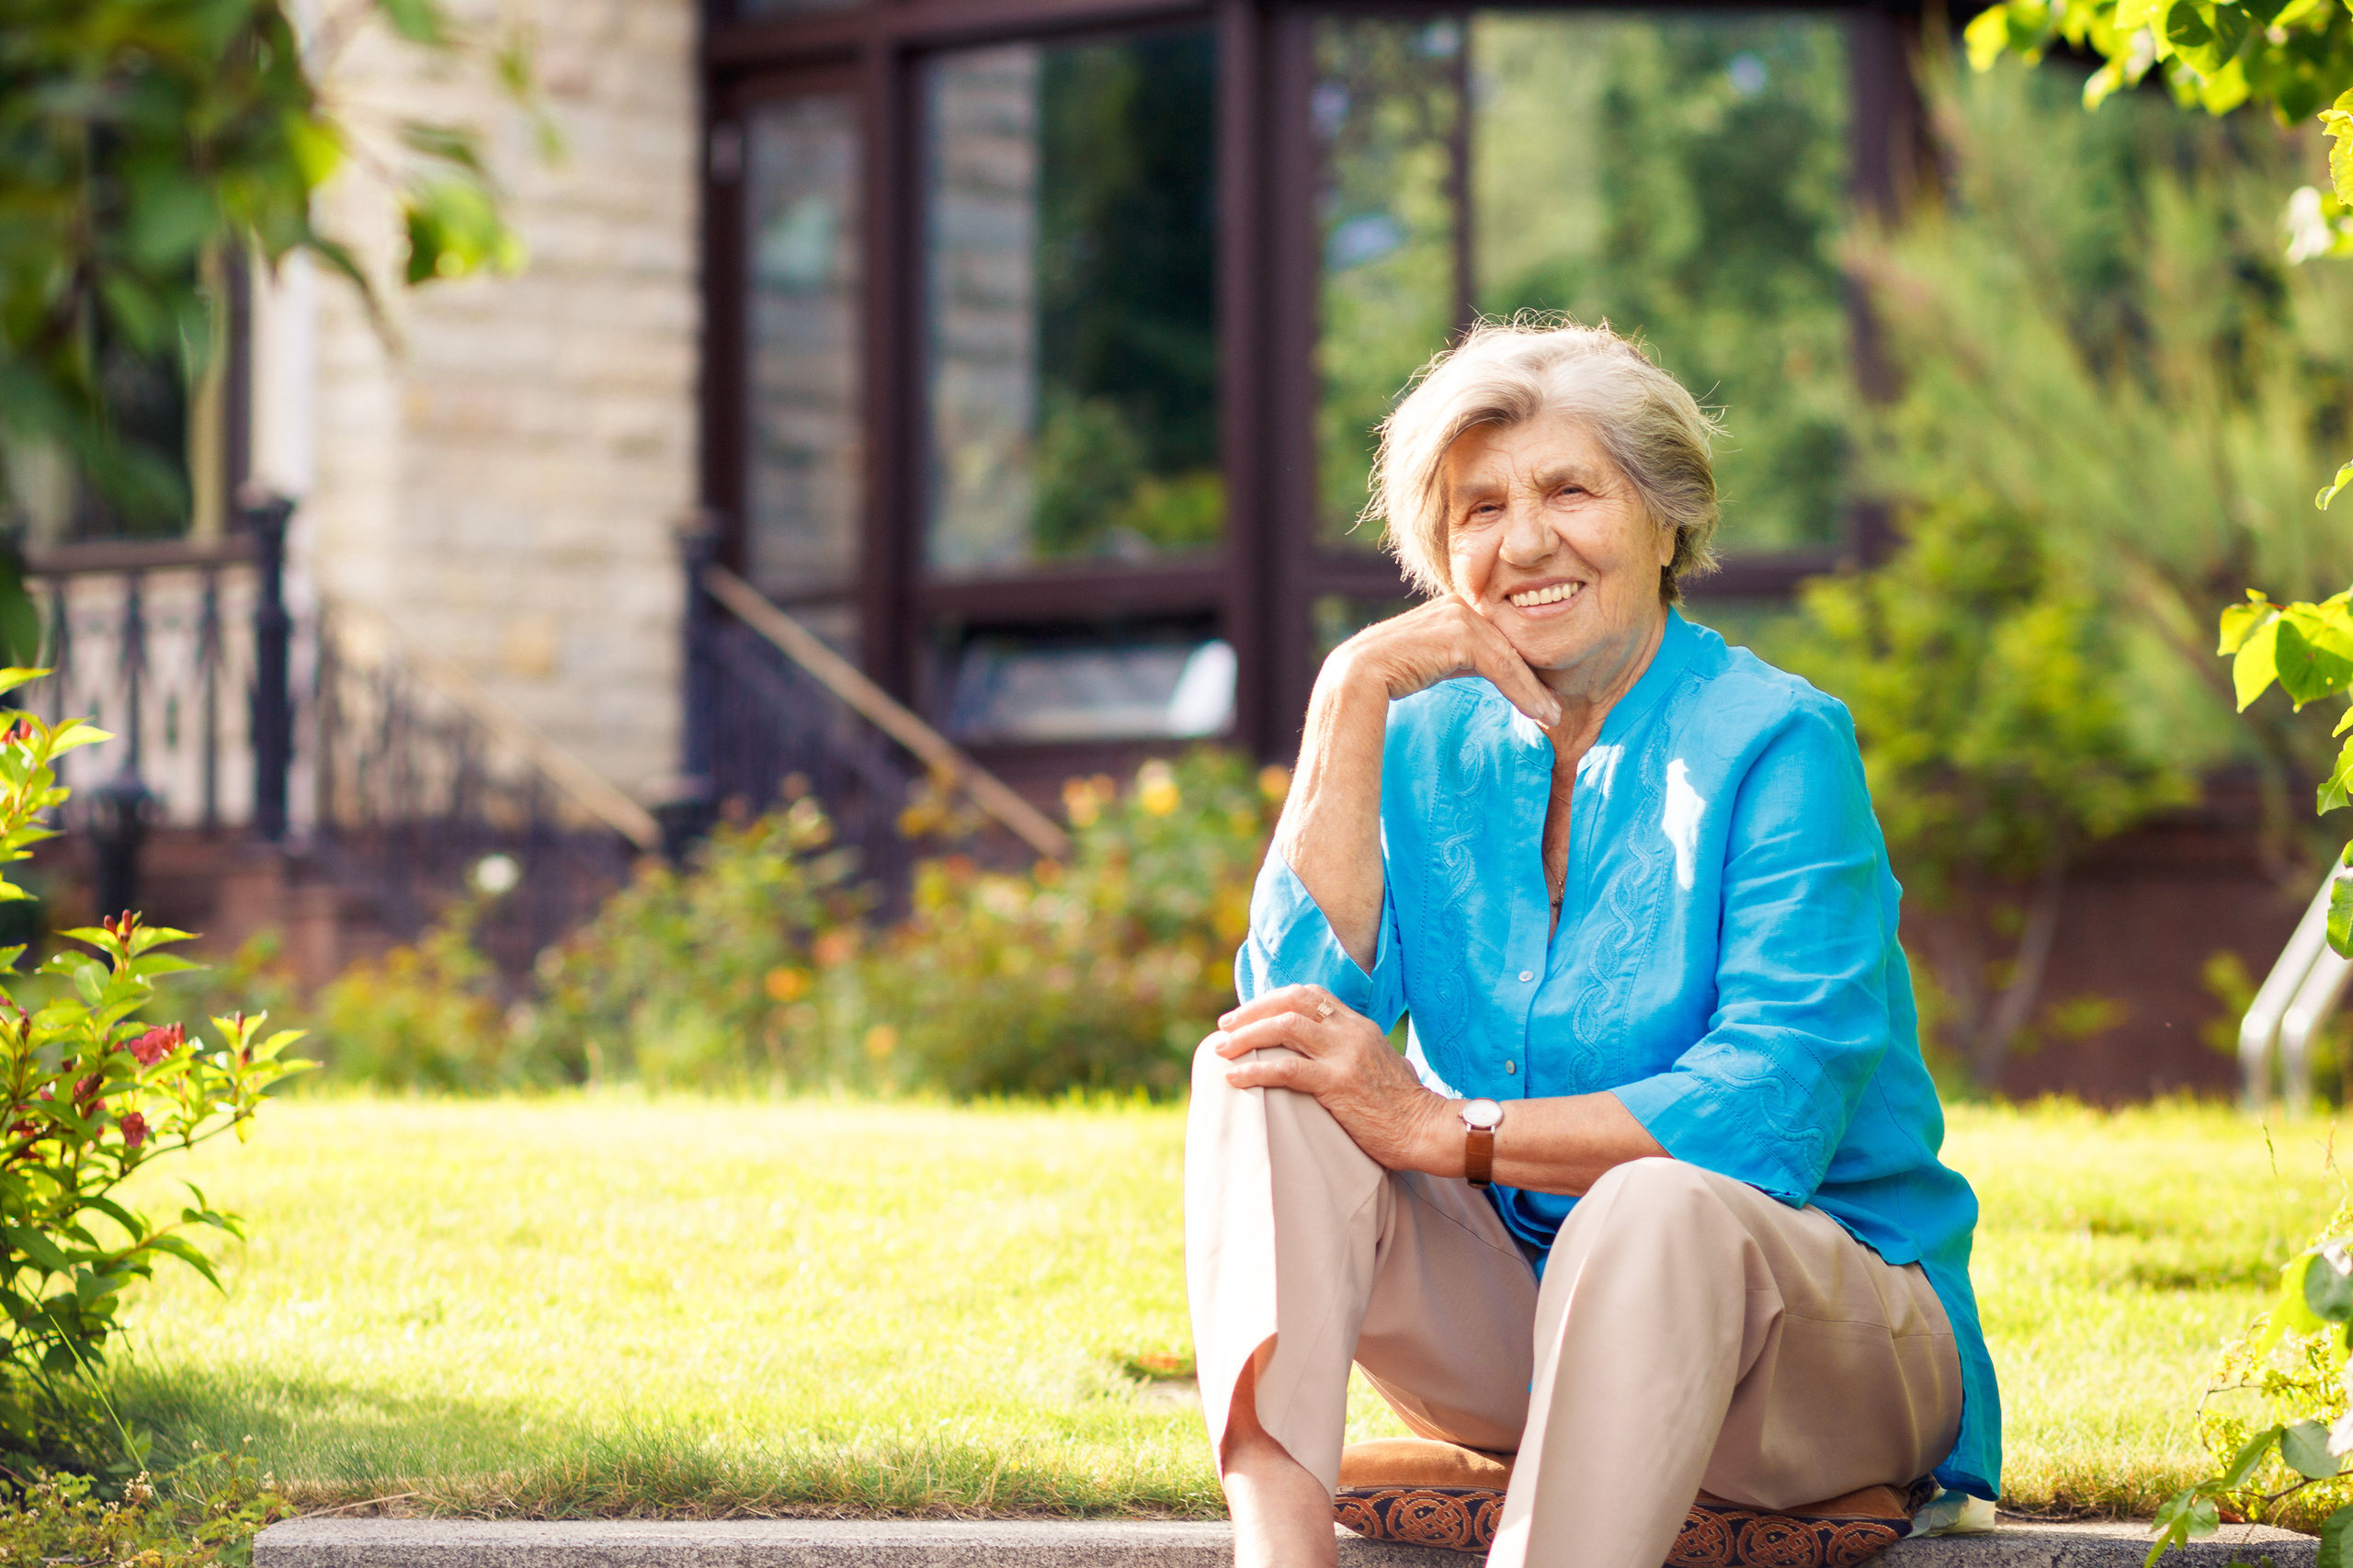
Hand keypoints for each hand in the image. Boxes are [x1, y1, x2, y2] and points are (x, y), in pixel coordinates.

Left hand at [1212, 984, 1454, 1172]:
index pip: (1310, 994)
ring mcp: (1345, 1055)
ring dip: (1246, 1035)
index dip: (1273, 999)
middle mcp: (1350, 1032)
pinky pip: (1287, 1070)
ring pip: (1284, 1026)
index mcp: (1359, 1026)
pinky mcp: (1338, 1083)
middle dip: (1252, 1010)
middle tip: (1225, 1026)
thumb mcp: (1382, 1065)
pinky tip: (1235, 1078)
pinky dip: (1254, 1070)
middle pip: (1291, 1001)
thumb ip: (1358, 1053)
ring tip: (1221, 1049)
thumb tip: (1337, 1056)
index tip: (1249, 1014)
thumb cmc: (1404, 1107)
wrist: (1427, 1130)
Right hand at [1323, 594, 1560, 728]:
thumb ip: (1457, 658)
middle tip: (1555, 708)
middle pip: (1509, 643)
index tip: (1542, 696)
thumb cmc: (1386, 677)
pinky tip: (1541, 714)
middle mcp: (1458, 604)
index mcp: (1451, 608)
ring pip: (1511, 656)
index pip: (1498, 637)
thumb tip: (1483, 673)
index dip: (1522, 667)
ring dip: (1535, 689)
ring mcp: (1459, 615)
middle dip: (1535, 675)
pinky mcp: (1461, 633)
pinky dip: (1525, 692)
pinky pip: (1503, 666)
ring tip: (1553, 717)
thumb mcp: (1431, 662)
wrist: (1355, 679)